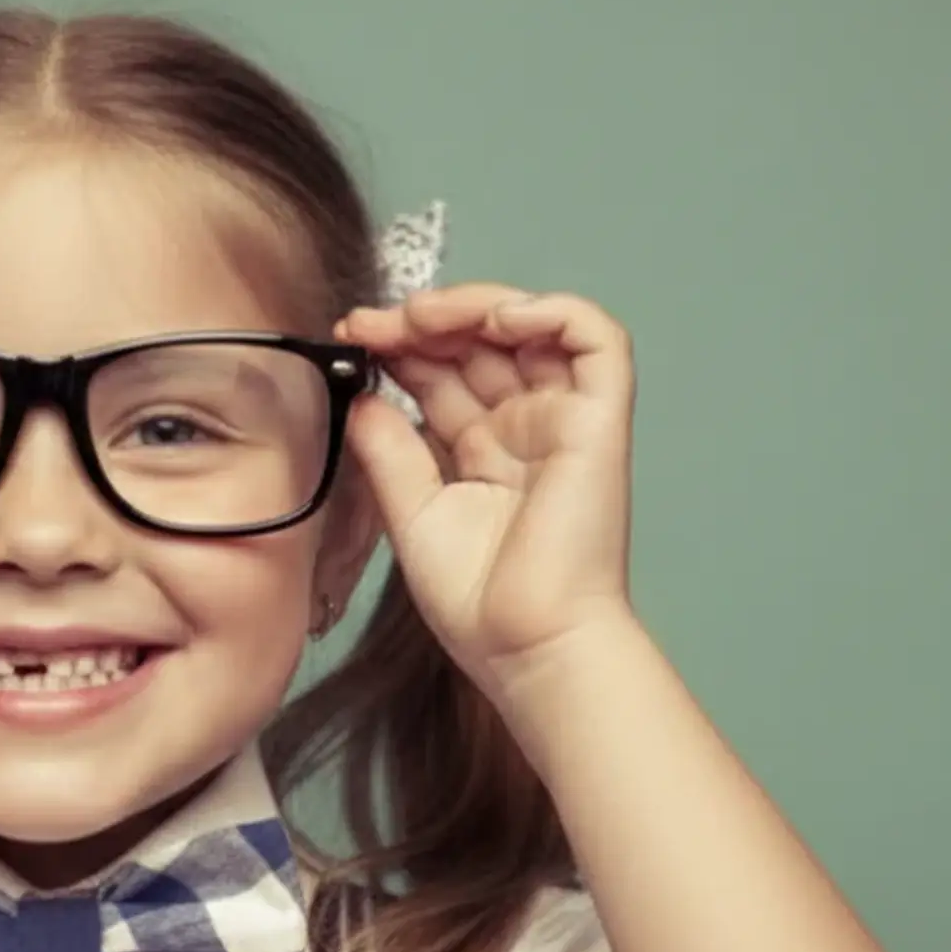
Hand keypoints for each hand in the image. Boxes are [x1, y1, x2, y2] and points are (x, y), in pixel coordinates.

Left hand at [336, 284, 641, 698]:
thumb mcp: (413, 513)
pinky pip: (597, 338)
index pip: (441, 371)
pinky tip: (496, 322)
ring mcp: (564, 418)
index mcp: (482, 450)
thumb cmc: (481, 603)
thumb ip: (388, 451)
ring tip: (422, 317)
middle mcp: (525, 426)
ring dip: (476, 305)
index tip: (348, 338)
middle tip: (370, 325)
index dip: (398, 345)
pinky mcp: (602, 419)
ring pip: (533, 325)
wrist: (529, 646)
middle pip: (479, 342)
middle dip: (422, 321)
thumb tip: (359, 396)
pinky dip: (550, 311)